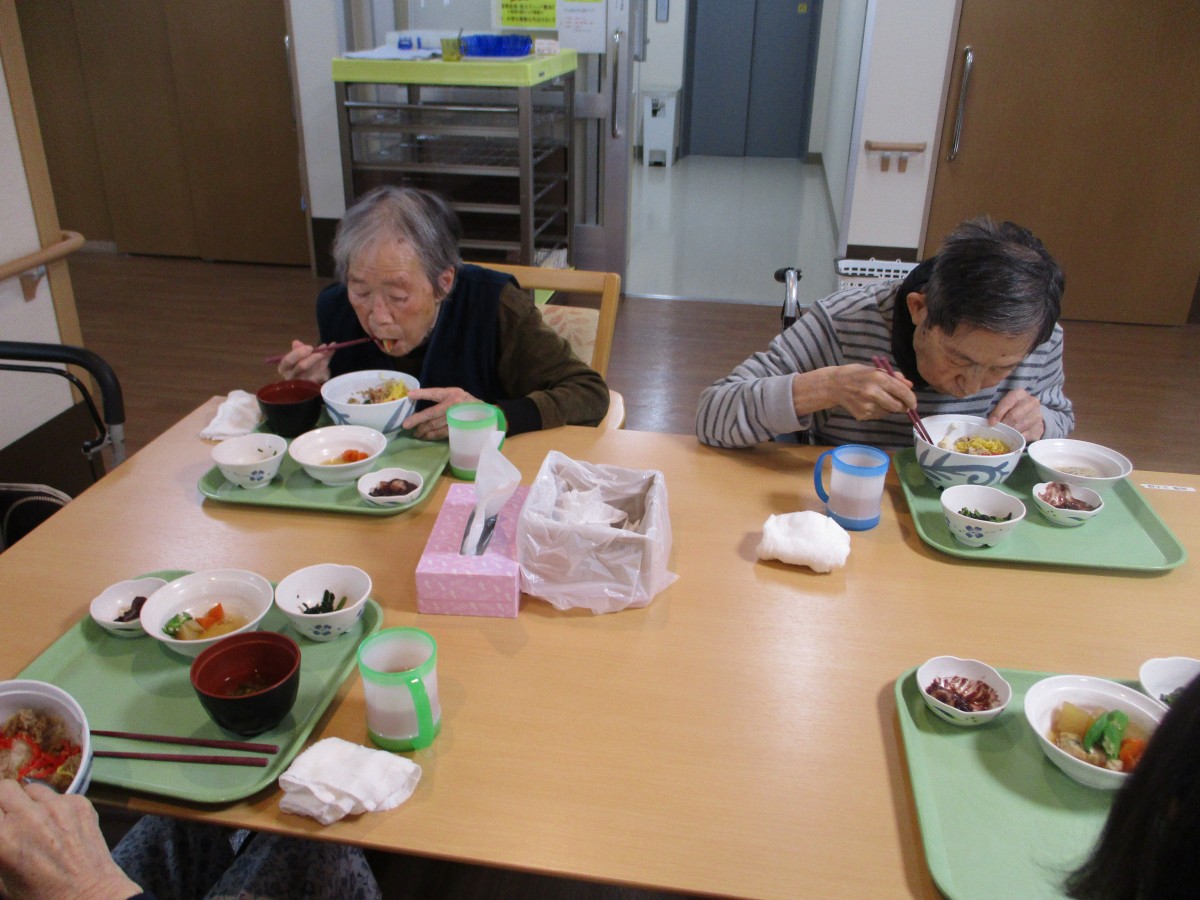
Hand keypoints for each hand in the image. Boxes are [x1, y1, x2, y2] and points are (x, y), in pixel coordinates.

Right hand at [0, 781, 140, 899]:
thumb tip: (1, 827)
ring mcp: (57, 806)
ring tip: (35, 822)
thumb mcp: (2, 880)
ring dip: (29, 802)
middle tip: (8, 815)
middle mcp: (29, 816)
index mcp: (3, 838)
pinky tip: (59, 828)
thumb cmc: (40, 894)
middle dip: (4, 800)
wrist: (88, 894)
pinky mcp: (79, 803)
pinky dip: (55, 807)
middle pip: (5, 787)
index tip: (1, 822)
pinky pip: (59, 796)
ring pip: (32, 788)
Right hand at [276, 340, 331, 382]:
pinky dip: (328, 361)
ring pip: (315, 370)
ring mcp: (304, 383)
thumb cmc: (296, 366)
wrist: (304, 381)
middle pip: (302, 366)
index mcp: (284, 368)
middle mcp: (292, 377)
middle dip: (313, 356)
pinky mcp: (315, 385)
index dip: (299, 353)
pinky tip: (332, 351)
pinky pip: (323, 373)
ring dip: (324, 358)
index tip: (310, 347)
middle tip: (322, 349)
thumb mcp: (295, 356)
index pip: (288, 361)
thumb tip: (296, 342)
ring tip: (330, 348)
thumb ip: (297, 349)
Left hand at [402, 386, 478, 439]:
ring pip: (436, 426)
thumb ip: (442, 397)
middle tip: (406, 425)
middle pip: (432, 413)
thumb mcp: (456, 394)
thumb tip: (419, 401)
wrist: (487, 414)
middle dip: (417, 419)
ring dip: (423, 430)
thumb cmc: (467, 403)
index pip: (435, 393)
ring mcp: (457, 418)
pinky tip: (426, 436)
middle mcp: (454, 406)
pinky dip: (432, 436)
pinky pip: (442, 434)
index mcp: (453, 394)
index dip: (422, 393)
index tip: (409, 395)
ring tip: (416, 433)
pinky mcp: (459, 429)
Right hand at [794, 364, 916, 420]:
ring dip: (889, 408)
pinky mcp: (862, 414)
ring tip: (879, 400)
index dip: (911, 399)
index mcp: (878, 378)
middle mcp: (873, 392)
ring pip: (888, 412)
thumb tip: (910, 386)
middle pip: (897, 406)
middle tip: (903, 405)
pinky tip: (869, 403)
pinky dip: (878, 411)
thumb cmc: (856, 374)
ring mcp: (866, 405)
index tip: (914, 404)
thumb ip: (894, 377)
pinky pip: (878, 415)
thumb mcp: (875, 370)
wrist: (833, 385)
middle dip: (903, 407)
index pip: (902, 391)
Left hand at [989, 388, 1044, 440]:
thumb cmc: (1012, 408)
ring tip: (1003, 435)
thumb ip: (998, 409)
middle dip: (1003, 425)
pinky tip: (1012, 439)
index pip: (1007, 403)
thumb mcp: (1005, 403)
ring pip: (1019, 428)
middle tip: (996, 431)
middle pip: (1014, 416)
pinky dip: (1017, 439)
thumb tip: (989, 422)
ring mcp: (1037, 415)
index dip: (998, 413)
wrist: (1031, 413)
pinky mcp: (1039, 428)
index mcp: (1019, 394)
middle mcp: (1031, 402)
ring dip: (1009, 433)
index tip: (991, 423)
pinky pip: (1025, 436)